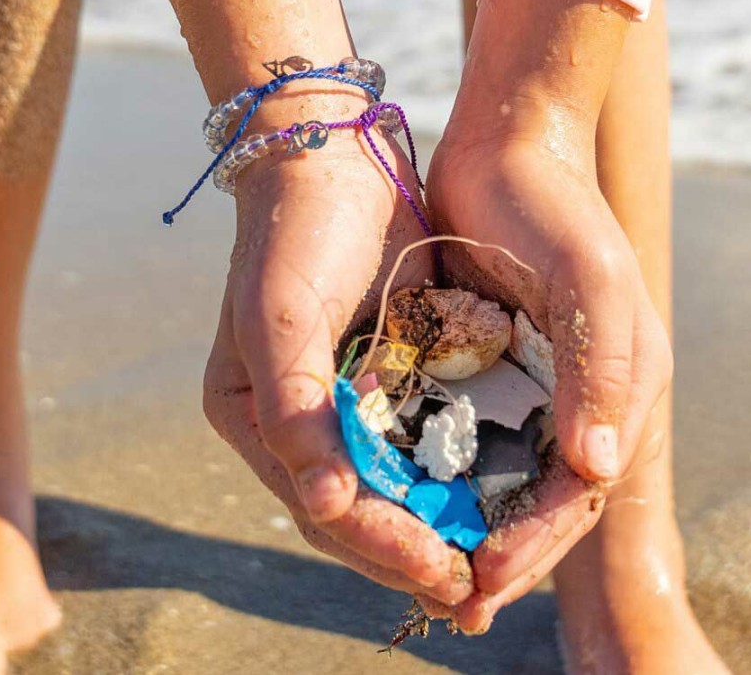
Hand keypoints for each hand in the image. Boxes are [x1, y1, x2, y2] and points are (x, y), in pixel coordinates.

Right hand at [203, 99, 472, 607]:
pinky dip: (455, 464)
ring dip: (440, 520)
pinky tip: (497, 489)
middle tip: (474, 594)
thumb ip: (292, 412)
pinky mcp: (390, 363)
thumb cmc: (292, 233)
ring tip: (492, 565)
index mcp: (254, 414)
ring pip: (396, 477)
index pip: (320, 502)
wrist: (331, 156)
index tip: (441, 572)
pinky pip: (423, 429)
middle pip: (359, 505)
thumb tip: (321, 506)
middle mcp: (299, 414)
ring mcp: (346, 390)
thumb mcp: (278, 318)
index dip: (380, 544)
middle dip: (414, 551)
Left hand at [425, 102, 672, 630]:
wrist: (505, 142)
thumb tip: (598, 468)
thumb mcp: (591, 279)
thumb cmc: (555, 207)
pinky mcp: (483, 354)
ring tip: (422, 562)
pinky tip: (403, 491)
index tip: (485, 576)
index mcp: (620, 383)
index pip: (581, 487)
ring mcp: (529, 374)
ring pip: (498, 469)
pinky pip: (463, 424)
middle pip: (539, 492)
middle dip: (499, 548)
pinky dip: (439, 464)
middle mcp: (578, 391)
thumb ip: (602, 371)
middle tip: (452, 598)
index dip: (536, 539)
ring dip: (465, 518)